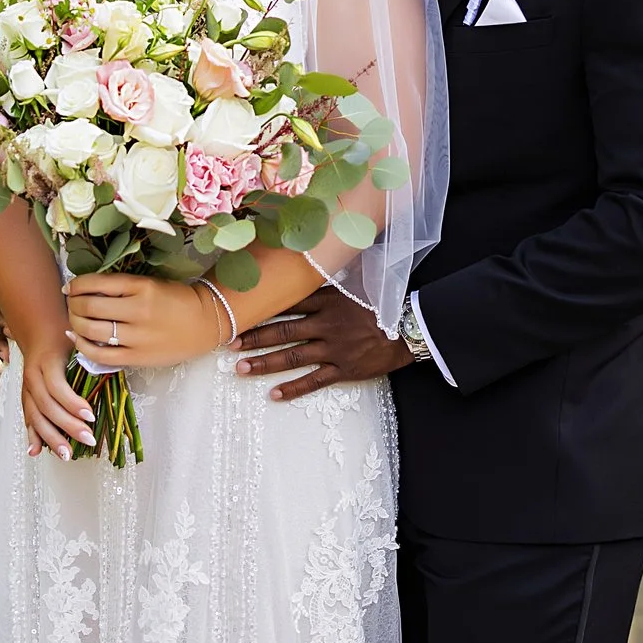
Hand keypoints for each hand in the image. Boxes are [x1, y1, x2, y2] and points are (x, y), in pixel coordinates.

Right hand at [17, 338, 95, 456]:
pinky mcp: (26, 397)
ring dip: (51, 438)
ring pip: (35, 417)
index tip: (91, 415)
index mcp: (46, 361)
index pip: (57, 387)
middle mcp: (32, 376)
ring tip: (67, 455)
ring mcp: (27, 388)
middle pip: (47, 406)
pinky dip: (32, 436)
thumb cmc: (63, 336)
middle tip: (89, 439)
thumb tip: (112, 363)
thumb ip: (90, 352)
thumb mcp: (77, 340)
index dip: (72, 403)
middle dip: (68, 426)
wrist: (38, 331)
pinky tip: (35, 452)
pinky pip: (28, 419)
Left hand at [63, 273, 224, 369]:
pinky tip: (78, 339)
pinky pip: (100, 354)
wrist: (205, 322)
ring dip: (75, 323)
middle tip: (71, 304)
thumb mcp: (151, 283)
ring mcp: (137, 336)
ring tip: (74, 320)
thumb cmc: (176, 299)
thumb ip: (121, 287)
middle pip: (89, 306)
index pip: (96, 283)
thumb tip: (84, 289)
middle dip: (72, 304)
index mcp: (141, 286)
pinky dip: (83, 346)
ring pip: (91, 329)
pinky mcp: (138, 356)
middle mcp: (138, 309)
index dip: (76, 285)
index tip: (70, 287)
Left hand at [231, 286, 410, 400]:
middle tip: (230, 342)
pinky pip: (314, 381)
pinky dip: (293, 389)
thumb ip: (336, 271)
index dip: (264, 307)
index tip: (242, 310)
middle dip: (255, 337)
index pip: (290, 303)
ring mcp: (334, 349)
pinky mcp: (344, 369)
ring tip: (241, 368)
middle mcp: (327, 324)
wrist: (411, 328)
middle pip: (283, 330)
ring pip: (292, 356)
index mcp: (330, 300)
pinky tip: (274, 395)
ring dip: (265, 363)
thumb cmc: (386, 302)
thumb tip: (319, 248)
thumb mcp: (359, 281)